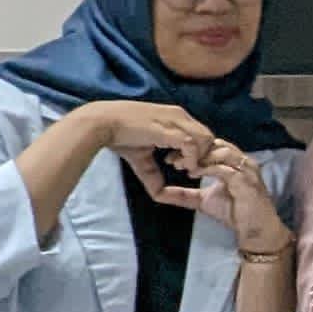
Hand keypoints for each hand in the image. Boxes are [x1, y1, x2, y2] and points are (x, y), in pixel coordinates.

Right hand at [90, 101, 219, 200]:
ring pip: (206, 140)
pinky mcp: (168, 128)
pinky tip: (176, 165)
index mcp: (176, 119)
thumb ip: (154, 174)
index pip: (203, 135)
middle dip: (203, 157)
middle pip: (210, 138)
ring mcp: (176, 120)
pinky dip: (189, 158)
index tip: (184, 167)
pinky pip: (192, 144)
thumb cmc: (120, 137)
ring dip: (196, 157)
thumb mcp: (143, 158)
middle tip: (184, 169)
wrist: (102, 123)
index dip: (199, 154)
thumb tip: (160, 195)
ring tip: (178, 167)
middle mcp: (180, 116)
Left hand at [150, 140, 290, 258]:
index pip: (211, 145)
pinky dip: (207, 168)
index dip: (190, 149)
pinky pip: (225, 168)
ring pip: (221, 152)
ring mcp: (246, 169)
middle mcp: (241, 161)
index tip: (171, 158)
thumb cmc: (232, 212)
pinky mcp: (246, 180)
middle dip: (192, 150)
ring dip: (200, 157)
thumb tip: (158, 193)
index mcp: (233, 162)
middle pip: (215, 144)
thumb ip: (183, 194)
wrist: (253, 229)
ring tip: (183, 167)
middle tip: (173, 160)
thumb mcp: (201, 200)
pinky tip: (193, 173)